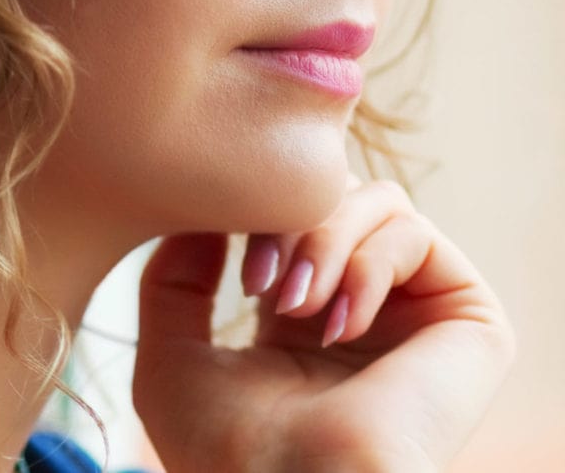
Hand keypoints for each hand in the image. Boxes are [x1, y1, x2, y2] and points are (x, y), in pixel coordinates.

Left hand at [131, 175, 515, 472]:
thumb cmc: (226, 451)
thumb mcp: (170, 355)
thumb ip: (173, 278)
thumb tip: (210, 214)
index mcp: (303, 314)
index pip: (291, 208)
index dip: (252, 211)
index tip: (219, 247)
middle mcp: (365, 304)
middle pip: (333, 193)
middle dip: (284, 219)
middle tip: (259, 282)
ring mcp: (417, 310)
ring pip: (374, 201)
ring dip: (322, 240)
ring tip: (296, 305)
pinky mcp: (468, 320)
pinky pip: (415, 234)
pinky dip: (366, 264)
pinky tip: (339, 327)